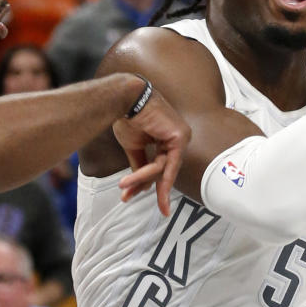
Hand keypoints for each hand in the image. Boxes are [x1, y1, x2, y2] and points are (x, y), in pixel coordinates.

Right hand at [114, 88, 190, 215]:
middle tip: (151, 207)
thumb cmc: (128, 117)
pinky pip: (165, 163)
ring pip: (162, 168)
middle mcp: (178, 137)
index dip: (149, 182)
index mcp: (169, 137)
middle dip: (150, 187)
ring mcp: (181, 136)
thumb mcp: (134, 146)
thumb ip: (141, 164)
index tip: (140, 196)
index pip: (162, 165)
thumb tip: (145, 185)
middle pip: (164, 169)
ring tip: (124, 190)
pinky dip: (149, 174)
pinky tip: (140, 186)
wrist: (124, 99)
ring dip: (141, 180)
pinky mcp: (179, 137)